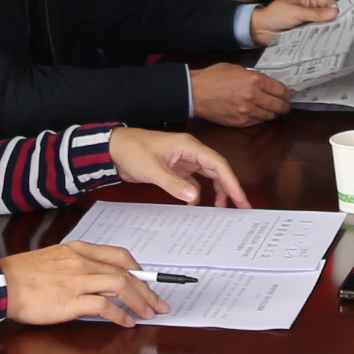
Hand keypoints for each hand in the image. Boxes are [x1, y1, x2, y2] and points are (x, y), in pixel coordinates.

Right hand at [0, 240, 168, 325]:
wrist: (1, 284)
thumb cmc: (23, 275)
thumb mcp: (54, 260)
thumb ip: (77, 265)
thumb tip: (100, 282)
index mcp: (78, 249)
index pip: (119, 255)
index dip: (138, 270)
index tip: (148, 282)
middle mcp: (81, 262)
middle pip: (126, 272)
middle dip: (147, 289)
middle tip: (159, 303)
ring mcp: (77, 280)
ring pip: (120, 286)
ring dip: (139, 301)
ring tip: (149, 314)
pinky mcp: (71, 301)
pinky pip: (104, 306)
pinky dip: (120, 314)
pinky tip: (126, 322)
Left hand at [109, 125, 247, 204]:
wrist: (113, 149)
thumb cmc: (132, 150)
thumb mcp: (152, 169)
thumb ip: (174, 184)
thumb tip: (195, 197)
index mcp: (189, 146)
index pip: (217, 164)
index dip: (231, 181)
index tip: (239, 197)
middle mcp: (189, 151)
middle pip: (216, 169)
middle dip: (229, 187)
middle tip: (240, 206)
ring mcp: (182, 160)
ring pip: (206, 175)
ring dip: (215, 190)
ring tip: (221, 208)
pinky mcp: (174, 168)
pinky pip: (192, 181)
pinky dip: (196, 192)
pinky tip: (195, 204)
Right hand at [189, 63, 292, 125]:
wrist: (196, 93)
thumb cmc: (214, 77)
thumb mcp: (237, 69)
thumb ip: (254, 76)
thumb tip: (267, 84)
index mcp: (255, 80)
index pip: (281, 90)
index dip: (287, 94)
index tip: (287, 95)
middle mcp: (254, 97)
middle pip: (279, 106)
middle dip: (284, 106)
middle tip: (284, 105)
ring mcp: (247, 112)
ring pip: (270, 116)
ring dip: (272, 113)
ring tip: (271, 109)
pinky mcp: (240, 122)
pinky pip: (258, 122)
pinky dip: (260, 118)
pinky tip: (257, 113)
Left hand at [249, 0, 338, 39]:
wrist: (260, 29)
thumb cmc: (275, 16)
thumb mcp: (295, 13)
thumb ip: (315, 14)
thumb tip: (334, 13)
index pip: (330, 3)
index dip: (337, 12)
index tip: (346, 22)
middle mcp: (313, 7)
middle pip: (329, 15)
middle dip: (334, 23)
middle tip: (343, 33)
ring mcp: (310, 20)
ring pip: (324, 26)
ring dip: (327, 32)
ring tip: (337, 40)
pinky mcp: (307, 31)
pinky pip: (317, 34)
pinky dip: (320, 38)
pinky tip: (326, 44)